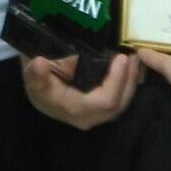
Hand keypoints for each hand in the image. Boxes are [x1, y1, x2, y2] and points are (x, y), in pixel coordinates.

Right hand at [21, 50, 141, 129]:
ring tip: (137, 57)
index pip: (105, 101)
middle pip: (119, 104)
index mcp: (74, 109)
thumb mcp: (32, 74)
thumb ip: (36, 74)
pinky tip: (133, 67)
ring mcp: (96, 114)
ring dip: (132, 81)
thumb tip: (39, 64)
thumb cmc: (37, 79)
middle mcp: (88, 117)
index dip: (117, 81)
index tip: (121, 57)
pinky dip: (129, 84)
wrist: (36, 88)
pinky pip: (120, 99)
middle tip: (135, 54)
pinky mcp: (101, 107)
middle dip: (130, 79)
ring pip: (122, 103)